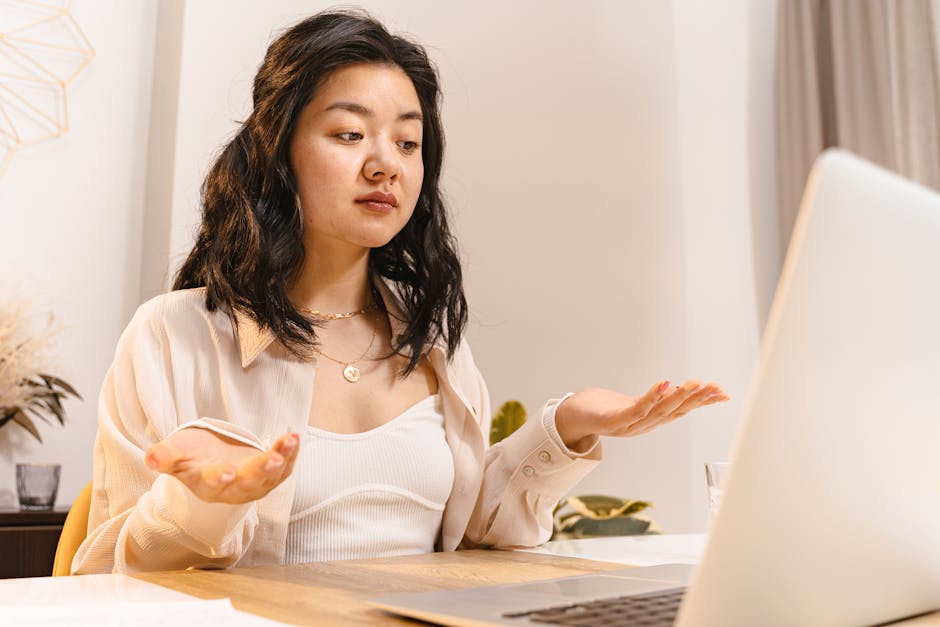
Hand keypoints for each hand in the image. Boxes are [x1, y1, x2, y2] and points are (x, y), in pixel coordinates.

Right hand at [144, 428, 298, 504]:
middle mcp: (232, 490)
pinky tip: (294, 438)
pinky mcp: (270, 476)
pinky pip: (284, 468)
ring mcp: (254, 485)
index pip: (212, 484)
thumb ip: (164, 456)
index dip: (219, 478)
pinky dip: (290, 453)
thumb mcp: (174, 453)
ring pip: (270, 477)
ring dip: (282, 459)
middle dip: (260, 471)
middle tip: (271, 459)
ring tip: (291, 440)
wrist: (210, 458)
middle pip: (247, 483)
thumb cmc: (191, 455)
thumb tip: (151, 457)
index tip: (226, 471)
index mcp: (206, 485)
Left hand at [555, 380, 729, 447]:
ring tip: (695, 383)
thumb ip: (654, 399)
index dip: (702, 402)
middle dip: (697, 400)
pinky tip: (664, 383)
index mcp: (650, 420)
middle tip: (716, 387)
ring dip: (679, 397)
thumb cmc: (602, 407)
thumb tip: (675, 388)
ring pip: (659, 412)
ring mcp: (628, 425)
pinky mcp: (613, 421)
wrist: (570, 417)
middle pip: (674, 412)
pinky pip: (636, 409)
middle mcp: (642, 426)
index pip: (681, 410)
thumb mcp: (634, 402)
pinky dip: (652, 396)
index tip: (723, 392)